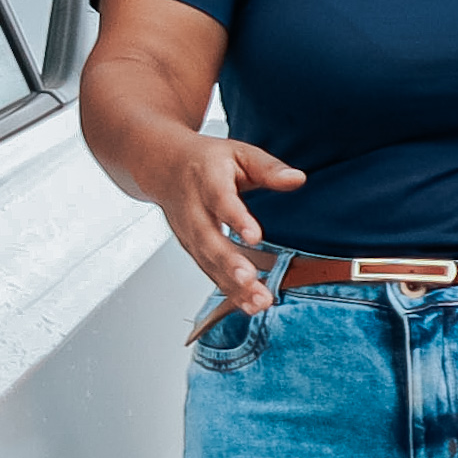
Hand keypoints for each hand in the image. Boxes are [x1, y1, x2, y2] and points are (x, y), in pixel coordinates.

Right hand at [154, 135, 308, 310]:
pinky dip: (227, 289)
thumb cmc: (207, 160)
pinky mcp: (190, 246)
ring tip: (258, 301)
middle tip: (250, 279)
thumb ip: (268, 168)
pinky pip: (207, 269)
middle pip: (208, 238)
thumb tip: (297, 179)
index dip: (235, 218)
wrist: (160, 164)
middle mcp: (192, 208)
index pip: (220, 200)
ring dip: (231, 284)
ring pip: (207, 260)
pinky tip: (248, 304)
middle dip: (228, 262)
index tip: (254, 236)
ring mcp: (187, 230)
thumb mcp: (239, 153)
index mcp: (206, 179)